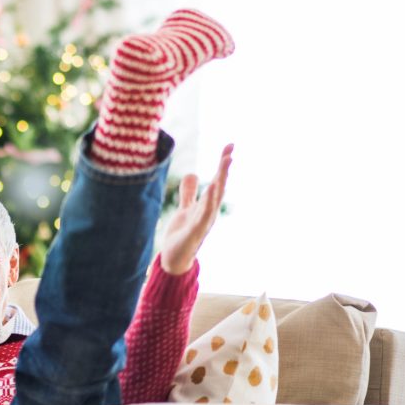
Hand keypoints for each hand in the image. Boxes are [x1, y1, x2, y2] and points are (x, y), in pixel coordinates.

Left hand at [160, 143, 232, 274]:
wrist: (174, 259)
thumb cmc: (182, 235)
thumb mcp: (185, 209)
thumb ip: (188, 193)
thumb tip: (192, 173)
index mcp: (206, 205)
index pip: (217, 181)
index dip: (222, 164)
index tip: (229, 146)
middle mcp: (209, 211)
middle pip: (219, 186)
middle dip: (224, 168)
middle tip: (230, 150)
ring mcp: (204, 221)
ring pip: (214, 198)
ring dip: (220, 180)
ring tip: (225, 162)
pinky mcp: (195, 230)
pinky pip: (204, 213)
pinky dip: (209, 201)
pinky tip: (212, 188)